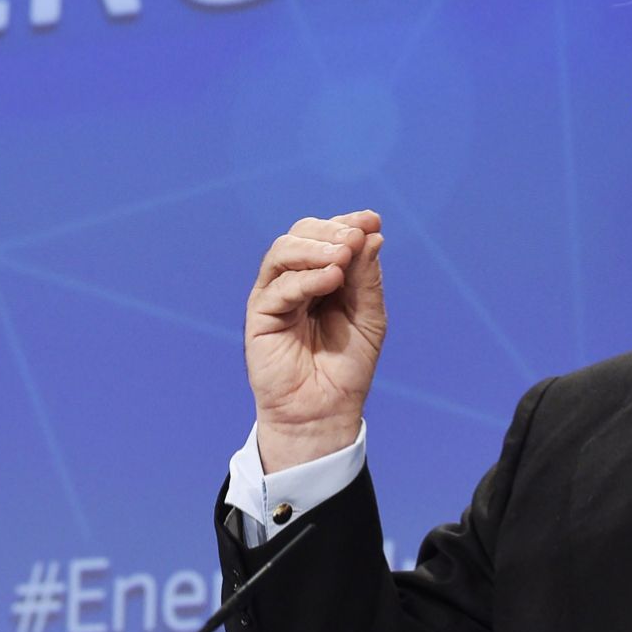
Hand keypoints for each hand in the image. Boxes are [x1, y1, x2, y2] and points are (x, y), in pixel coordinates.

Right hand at [245, 210, 386, 472]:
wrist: (324, 412)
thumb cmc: (346, 368)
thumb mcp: (368, 317)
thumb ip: (366, 278)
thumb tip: (370, 235)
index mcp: (322, 276)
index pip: (328, 236)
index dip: (348, 223)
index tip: (372, 220)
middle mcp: (296, 279)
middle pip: (302, 233)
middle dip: (331, 230)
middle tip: (355, 237)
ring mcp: (275, 295)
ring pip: (283, 251)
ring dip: (315, 247)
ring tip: (343, 255)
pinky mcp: (260, 315)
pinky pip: (278, 286)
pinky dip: (306, 278)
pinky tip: (331, 278)